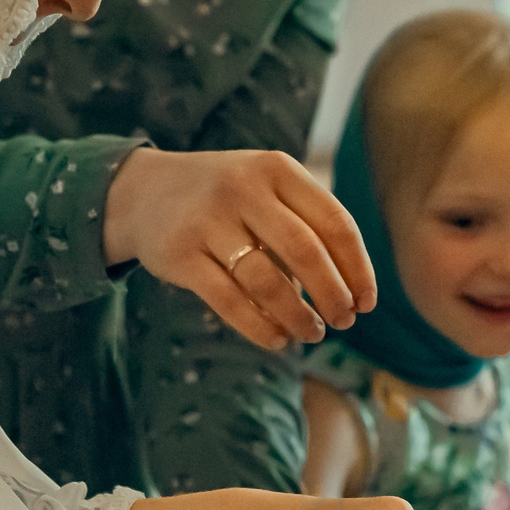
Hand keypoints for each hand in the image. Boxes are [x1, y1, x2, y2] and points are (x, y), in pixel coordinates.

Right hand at [101, 145, 376, 349]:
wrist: (143, 192)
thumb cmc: (227, 200)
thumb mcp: (267, 189)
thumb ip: (307, 223)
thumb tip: (353, 291)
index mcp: (276, 169)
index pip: (335, 223)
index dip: (358, 268)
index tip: (367, 302)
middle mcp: (243, 188)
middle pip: (306, 252)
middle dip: (334, 295)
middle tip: (345, 322)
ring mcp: (208, 220)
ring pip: (268, 281)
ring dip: (298, 316)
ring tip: (312, 333)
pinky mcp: (179, 255)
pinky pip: (229, 301)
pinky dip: (260, 327)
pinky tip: (278, 340)